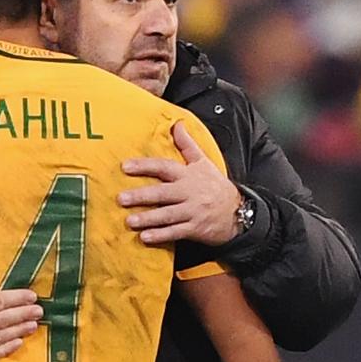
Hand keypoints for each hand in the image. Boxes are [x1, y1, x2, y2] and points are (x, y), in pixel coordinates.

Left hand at [118, 121, 241, 245]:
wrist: (239, 211)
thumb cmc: (215, 185)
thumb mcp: (203, 162)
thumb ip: (187, 144)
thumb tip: (176, 124)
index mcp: (188, 174)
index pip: (164, 167)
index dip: (144, 166)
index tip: (125, 166)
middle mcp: (189, 192)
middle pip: (163, 193)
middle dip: (141, 196)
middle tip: (121, 198)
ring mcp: (192, 211)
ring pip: (167, 215)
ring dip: (148, 218)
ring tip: (129, 221)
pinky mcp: (196, 229)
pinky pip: (176, 232)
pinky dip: (161, 235)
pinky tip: (145, 237)